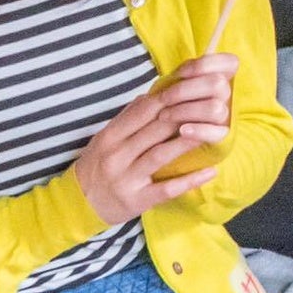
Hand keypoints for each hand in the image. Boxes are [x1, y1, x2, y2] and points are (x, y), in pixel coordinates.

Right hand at [70, 56, 235, 222]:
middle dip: (186, 115)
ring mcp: (126, 179)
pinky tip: (211, 171)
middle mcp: (117, 156)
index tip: (196, 87)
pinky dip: (189, 180)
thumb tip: (154, 94)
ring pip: (161, 155)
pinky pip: (166, 189)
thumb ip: (129, 118)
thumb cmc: (97, 165)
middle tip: (215, 104)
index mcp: (110, 136)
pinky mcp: (136, 201)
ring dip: (189, 142)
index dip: (171, 98)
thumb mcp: (106, 138)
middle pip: (155, 130)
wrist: (76, 205)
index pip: (143, 111)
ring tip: (216, 131)